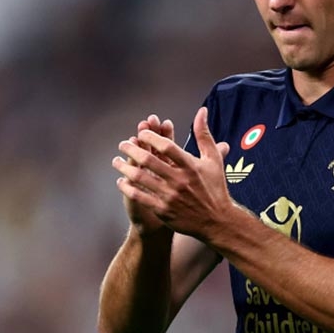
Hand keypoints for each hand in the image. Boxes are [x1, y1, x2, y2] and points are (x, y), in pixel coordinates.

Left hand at [113, 107, 230, 241]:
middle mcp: (179, 180)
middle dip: (131, 149)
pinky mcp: (163, 210)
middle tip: (123, 144)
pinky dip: (127, 188)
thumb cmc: (215, 188)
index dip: (151, 137)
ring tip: (116, 161)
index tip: (141, 132)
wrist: (217, 221)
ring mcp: (170, 196)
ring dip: (124, 167)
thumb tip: (201, 111)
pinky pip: (139, 196)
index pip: (166, 146)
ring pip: (140, 178)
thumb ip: (204, 134)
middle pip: (149, 160)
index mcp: (191, 165)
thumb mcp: (213, 159)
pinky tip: (121, 181)